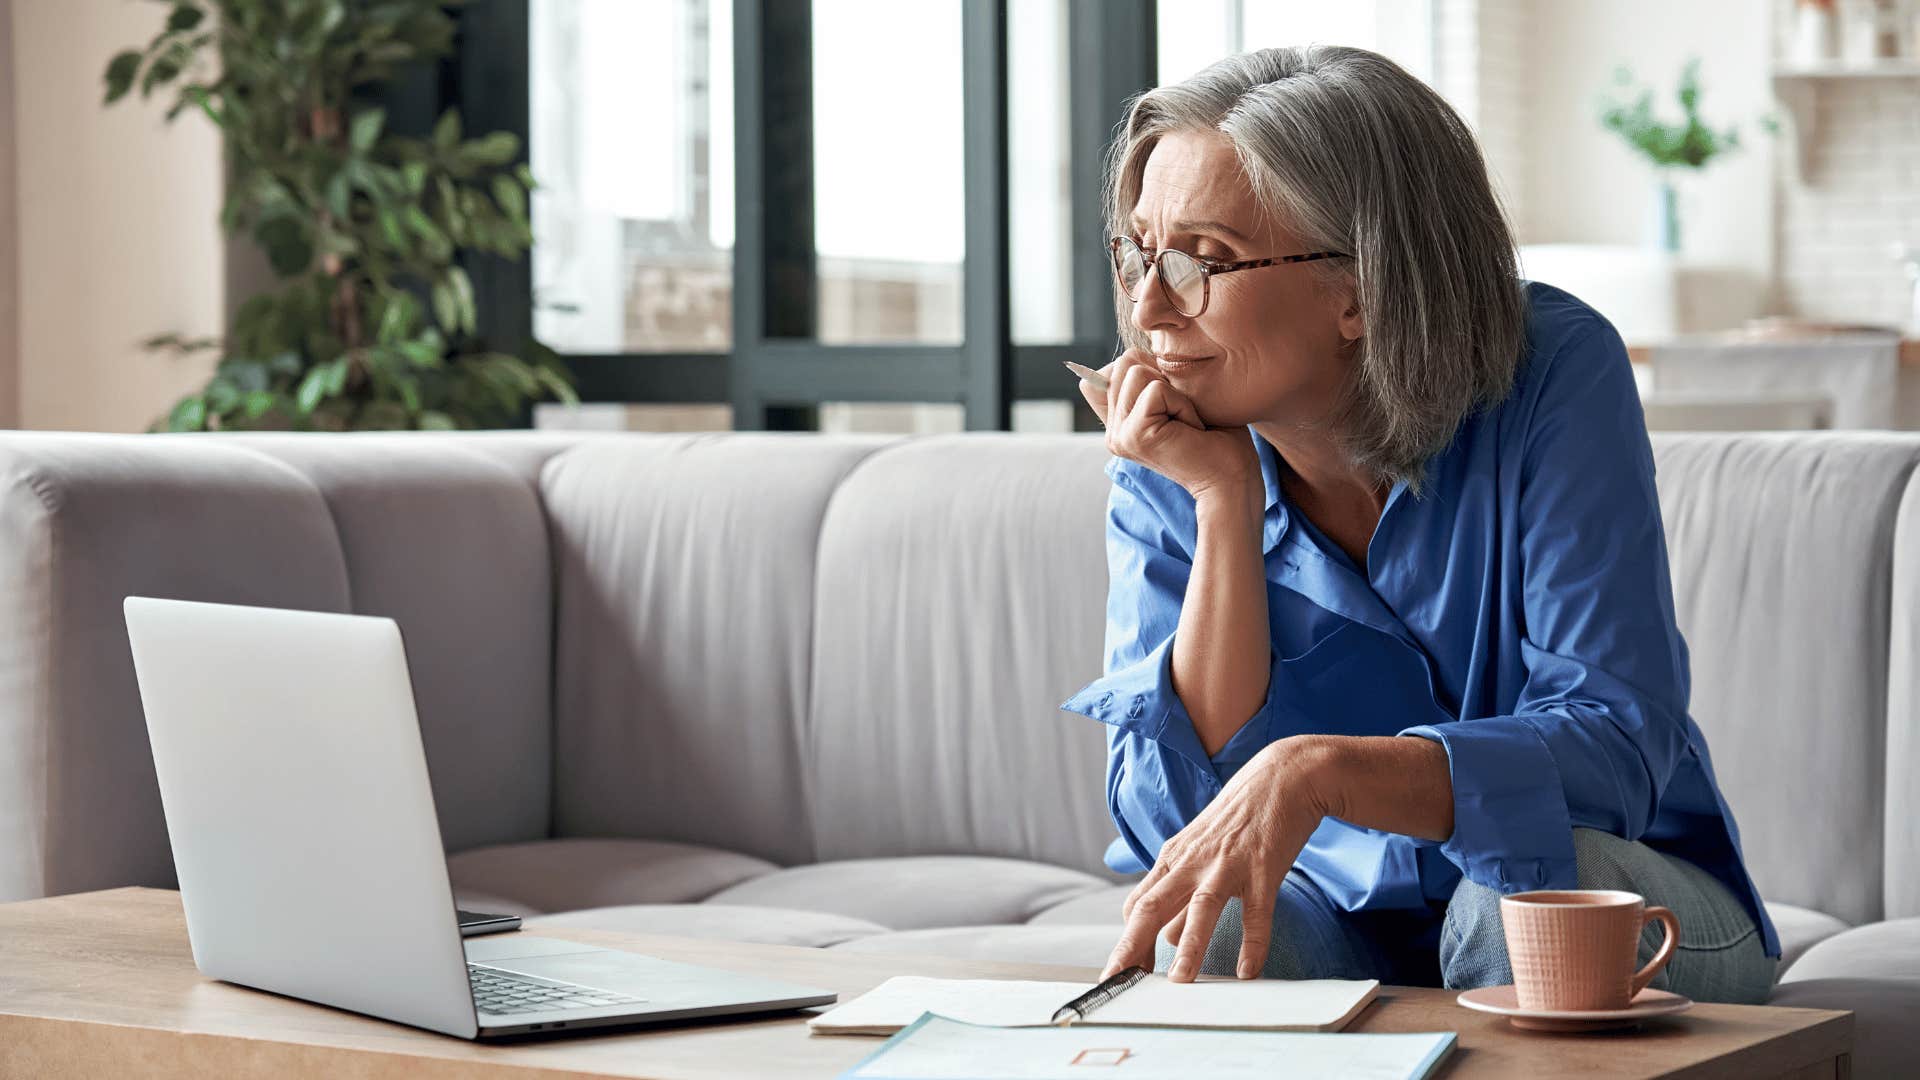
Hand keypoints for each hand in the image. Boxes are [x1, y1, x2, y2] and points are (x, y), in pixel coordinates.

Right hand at [1076, 348, 1257, 501]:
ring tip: (1186, 422)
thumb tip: (1129, 356)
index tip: (1171, 405)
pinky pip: (1156, 389)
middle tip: (1183, 415)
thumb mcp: (1177, 400)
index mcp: (1118, 424)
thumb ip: (1146, 382)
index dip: (1146, 371)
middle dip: (1163, 379)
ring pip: (1137, 371)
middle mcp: (1112, 431)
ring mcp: (1119, 435)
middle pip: (1125, 363)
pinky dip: (1182, 403)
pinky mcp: (1134, 435)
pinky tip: (1191, 429)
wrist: (1232, 479)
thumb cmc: (1215, 438)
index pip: (1108, 371)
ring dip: (1174, 392)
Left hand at [1100, 737, 1338, 982]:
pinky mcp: (1263, 868)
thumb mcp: (1200, 853)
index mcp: (1173, 858)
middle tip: (1119, 981)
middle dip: (1132, 946)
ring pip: (1200, 908)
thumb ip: (1181, 895)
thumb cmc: (1237, 819)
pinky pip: (1256, 912)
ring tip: (1180, 980)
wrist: (1281, 777)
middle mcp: (1192, 861)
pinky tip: (1248, 971)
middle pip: (1152, 906)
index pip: (1137, 905)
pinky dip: (1253, 943)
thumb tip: (1165, 938)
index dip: (1126, 941)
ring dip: (1189, 946)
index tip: (1120, 973)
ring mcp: (1227, 864)